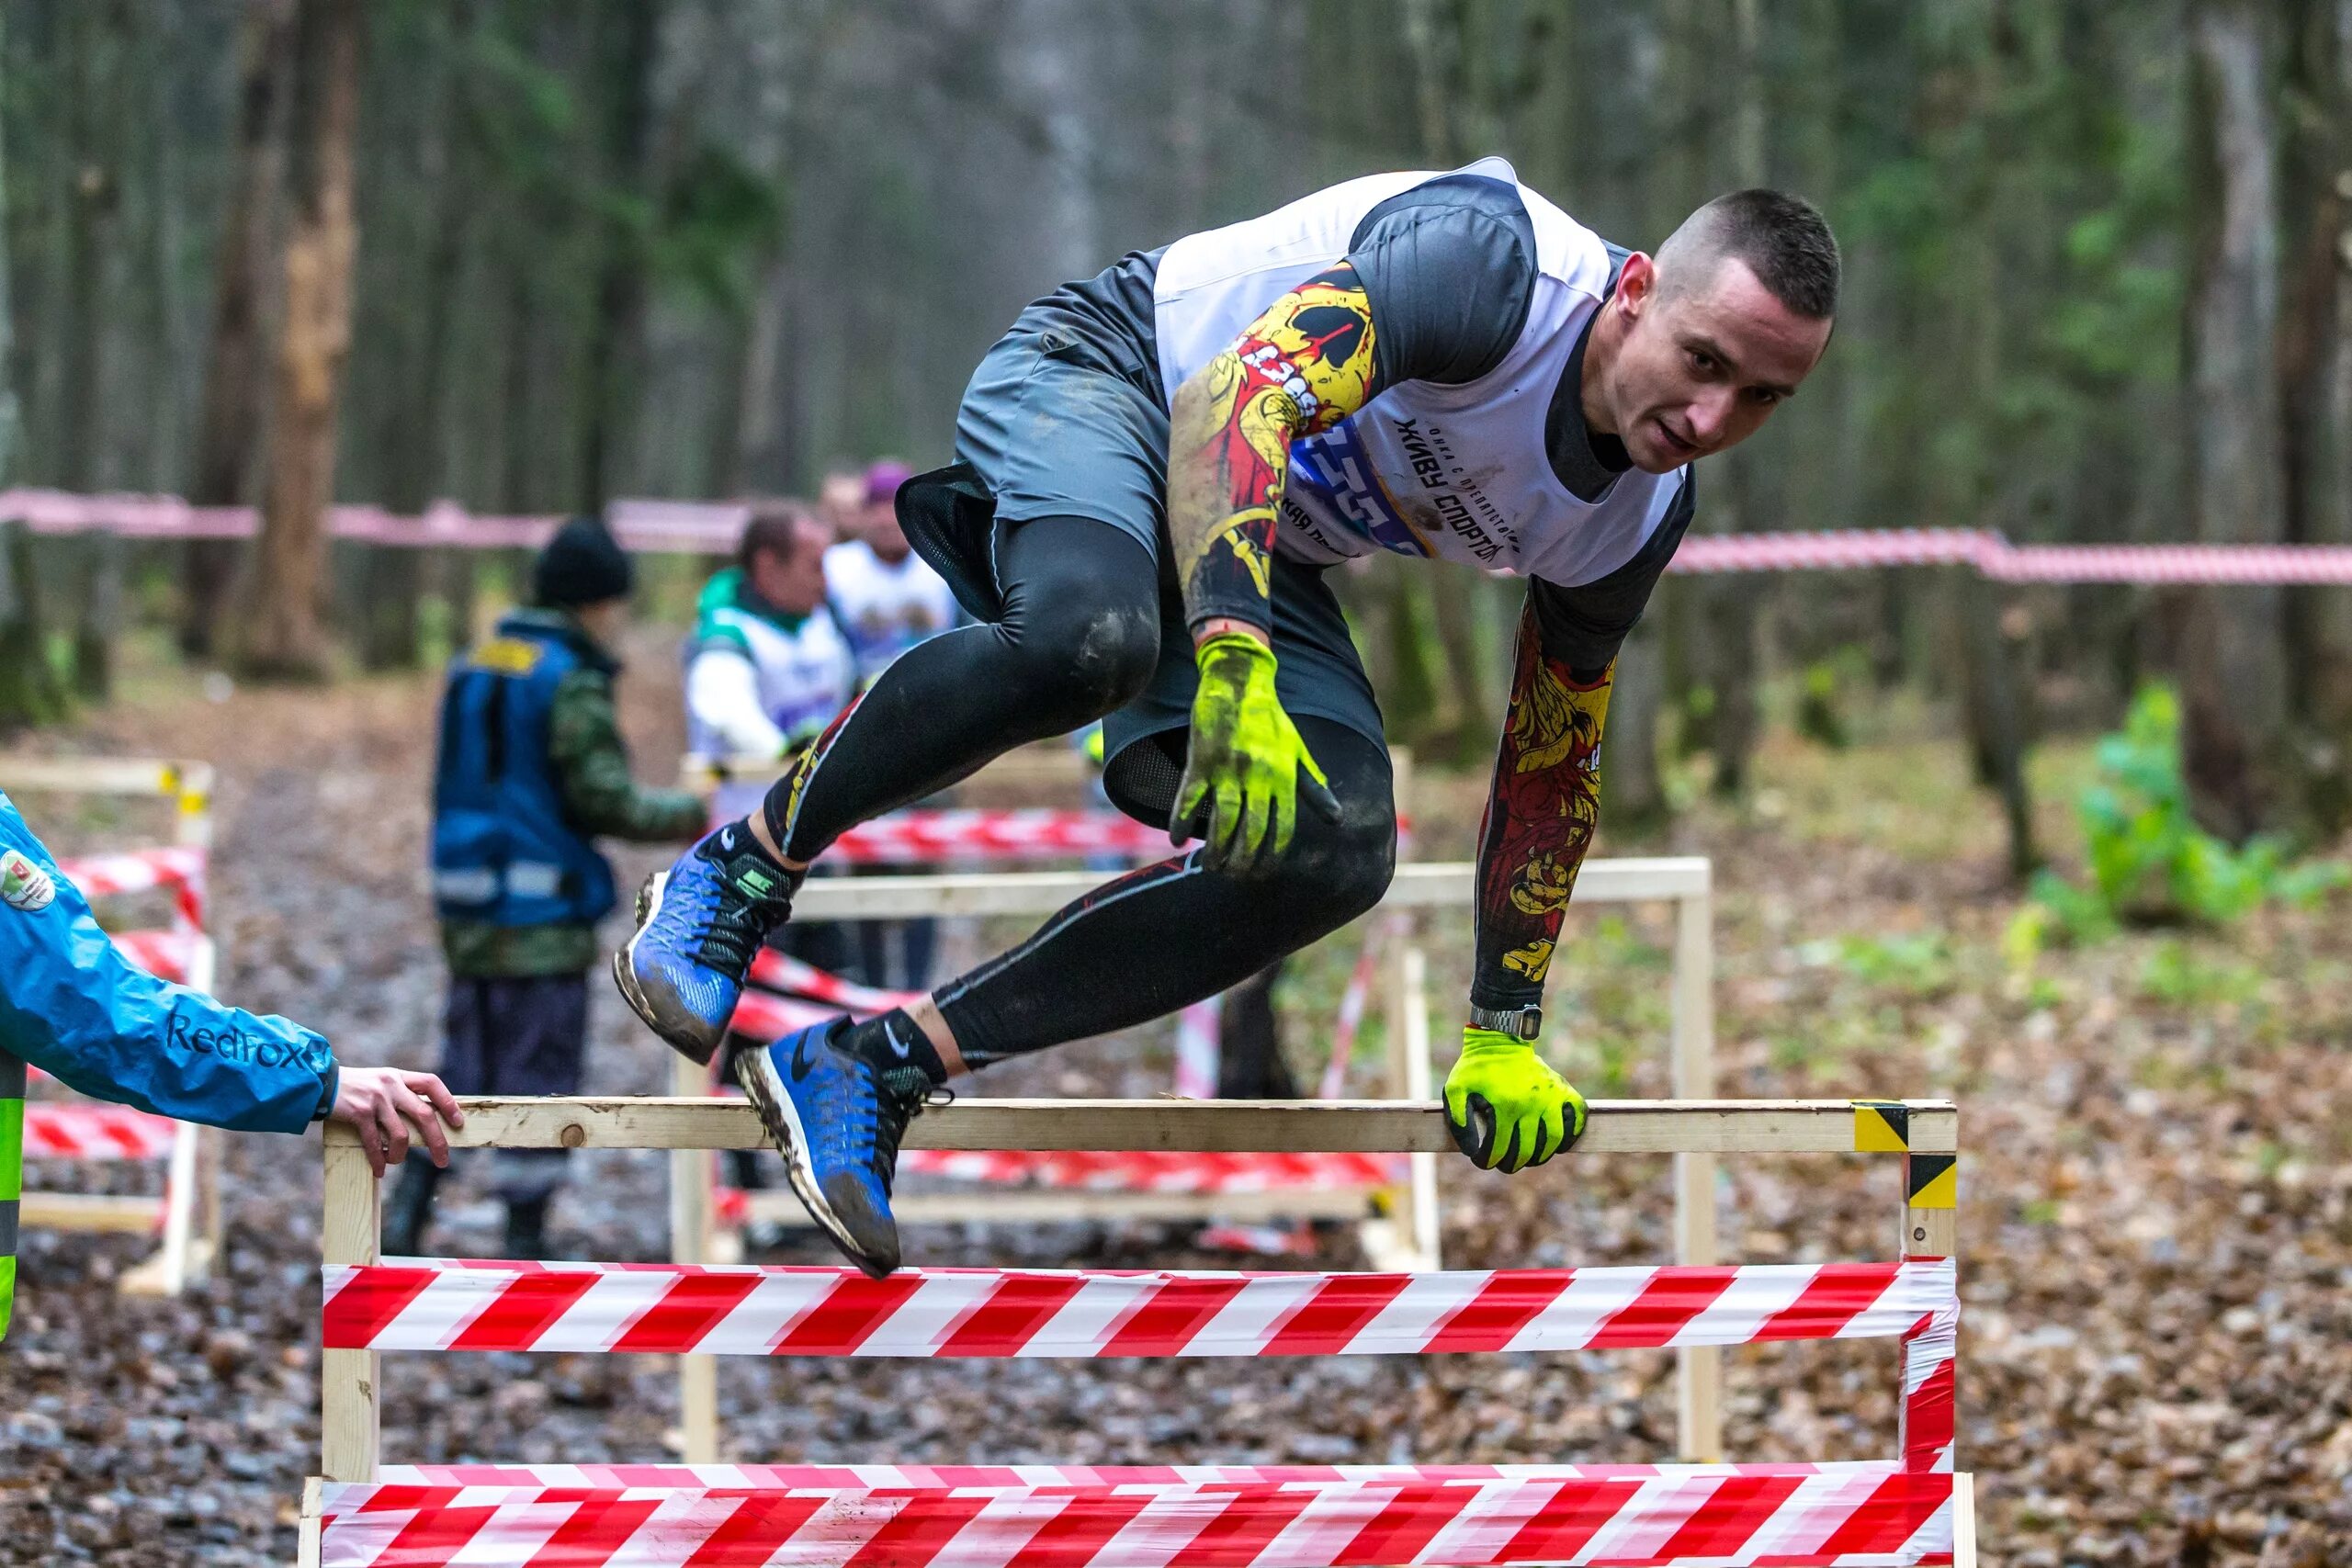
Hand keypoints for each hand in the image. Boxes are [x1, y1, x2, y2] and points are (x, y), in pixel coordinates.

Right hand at [329, 1067, 465, 1177]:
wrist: (319, 1084)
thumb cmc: (353, 1088)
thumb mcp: (380, 1082)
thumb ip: (399, 1094)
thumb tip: (425, 1119)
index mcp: (398, 1076)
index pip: (431, 1084)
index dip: (448, 1103)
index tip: (458, 1123)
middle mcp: (391, 1085)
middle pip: (425, 1115)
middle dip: (437, 1141)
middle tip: (443, 1161)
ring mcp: (376, 1099)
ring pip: (401, 1135)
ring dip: (401, 1155)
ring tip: (395, 1162)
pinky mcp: (360, 1113)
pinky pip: (375, 1143)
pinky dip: (379, 1159)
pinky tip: (379, 1169)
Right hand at [1171, 632, 1340, 872]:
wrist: (1238, 682)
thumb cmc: (1270, 720)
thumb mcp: (1297, 751)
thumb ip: (1314, 787)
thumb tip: (1337, 819)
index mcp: (1283, 776)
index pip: (1282, 827)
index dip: (1272, 855)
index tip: (1262, 873)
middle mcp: (1258, 775)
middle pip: (1252, 830)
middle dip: (1243, 860)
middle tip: (1235, 876)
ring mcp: (1228, 768)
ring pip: (1223, 819)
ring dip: (1216, 849)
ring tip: (1212, 867)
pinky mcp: (1201, 760)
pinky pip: (1190, 797)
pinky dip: (1181, 820)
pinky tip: (1178, 840)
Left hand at [1443, 1028, 1586, 1172]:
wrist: (1501, 1038)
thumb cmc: (1477, 1067)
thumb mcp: (1456, 1089)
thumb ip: (1459, 1121)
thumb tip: (1471, 1150)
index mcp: (1505, 1105)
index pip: (1499, 1148)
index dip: (1489, 1160)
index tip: (1484, 1162)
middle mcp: (1531, 1103)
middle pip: (1526, 1150)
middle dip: (1512, 1163)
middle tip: (1505, 1164)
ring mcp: (1551, 1097)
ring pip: (1553, 1140)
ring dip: (1541, 1156)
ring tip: (1529, 1158)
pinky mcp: (1563, 1090)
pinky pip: (1577, 1118)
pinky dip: (1571, 1135)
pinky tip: (1558, 1144)